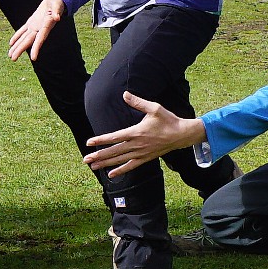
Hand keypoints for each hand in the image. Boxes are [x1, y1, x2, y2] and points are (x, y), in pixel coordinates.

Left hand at [7, 0, 67, 61]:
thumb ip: (56, 11)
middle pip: (29, 41)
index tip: (33, 58)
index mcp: (46, 26)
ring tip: (10, 55)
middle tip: (13, 59)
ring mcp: (35, 26)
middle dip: (20, 50)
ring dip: (17, 46)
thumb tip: (57, 17)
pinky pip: (22, 31)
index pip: (40, 39)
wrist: (56, 0)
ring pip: (24, 38)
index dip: (36, 48)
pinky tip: (11, 43)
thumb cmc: (57, 2)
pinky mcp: (32, 22)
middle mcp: (40, 29)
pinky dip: (17, 36)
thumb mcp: (57, 5)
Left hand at [82, 91, 206, 176]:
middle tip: (85, 159)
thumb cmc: (168, 120)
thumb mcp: (154, 108)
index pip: (114, 137)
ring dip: (106, 163)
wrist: (182, 135)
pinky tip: (111, 174)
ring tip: (93, 166)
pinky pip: (131, 166)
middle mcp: (136, 145)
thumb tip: (124, 94)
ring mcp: (141, 153)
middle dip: (98, 156)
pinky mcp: (146, 158)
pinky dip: (121, 170)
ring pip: (120, 160)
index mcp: (136, 132)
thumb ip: (137, 102)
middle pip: (114, 151)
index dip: (100, 140)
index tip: (89, 143)